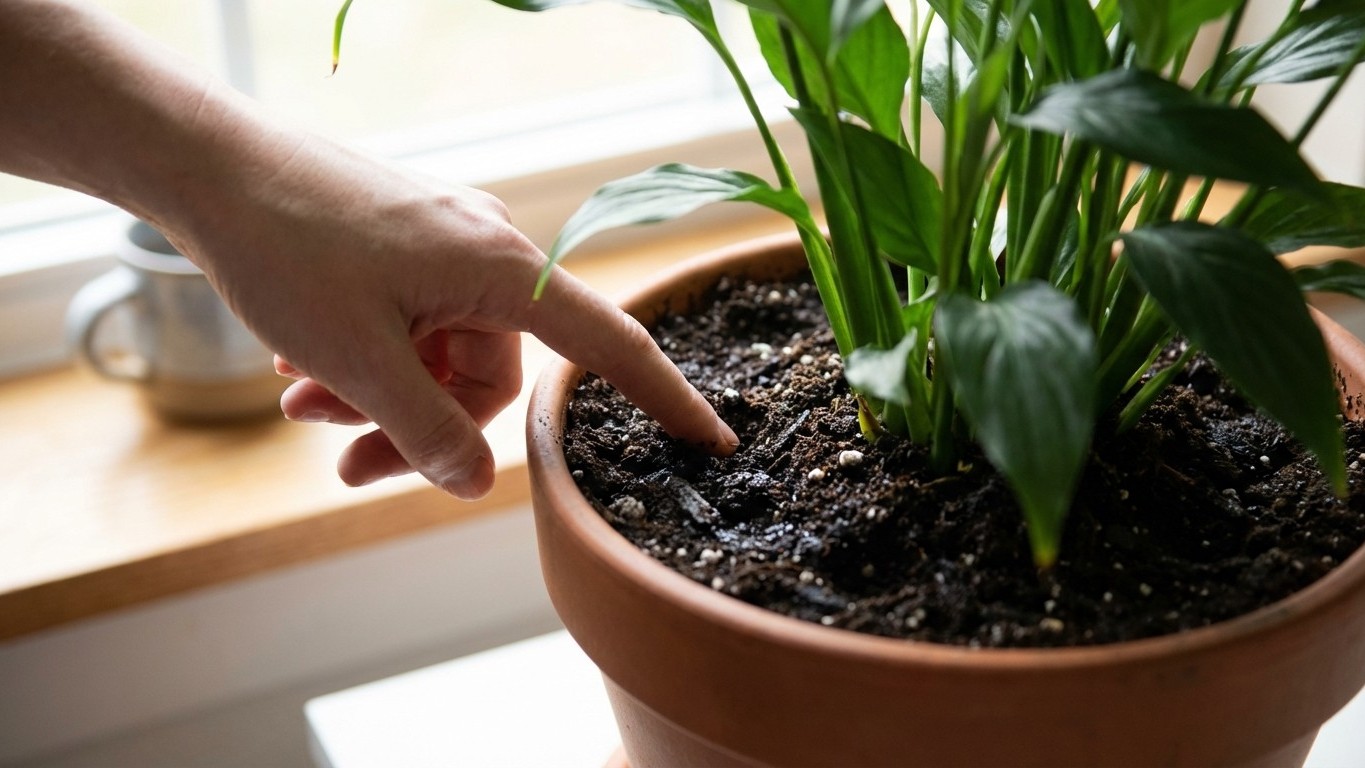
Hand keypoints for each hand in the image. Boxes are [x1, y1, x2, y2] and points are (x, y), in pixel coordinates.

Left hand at [172, 133, 735, 498]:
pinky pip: (415, 323)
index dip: (663, 396)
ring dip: (379, 394)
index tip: (710, 440)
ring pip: (443, 355)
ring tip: (304, 403)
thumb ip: (426, 432)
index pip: (606, 343)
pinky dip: (370, 358)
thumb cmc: (285, 246)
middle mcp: (489, 249)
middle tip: (346, 459)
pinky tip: (302, 367)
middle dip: (419, 424)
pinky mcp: (410, 243)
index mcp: (502, 268)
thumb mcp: (358, 359)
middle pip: (493, 375)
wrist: (210, 168)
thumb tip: (473, 483)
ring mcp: (448, 243)